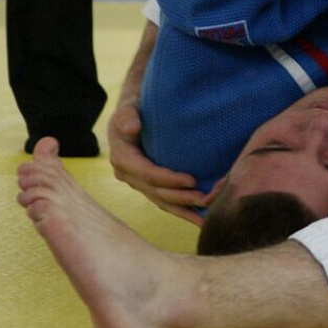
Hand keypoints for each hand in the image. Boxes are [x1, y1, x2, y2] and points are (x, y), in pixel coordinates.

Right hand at [107, 99, 212, 225]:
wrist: (130, 116)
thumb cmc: (133, 110)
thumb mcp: (127, 108)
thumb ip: (127, 116)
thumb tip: (132, 127)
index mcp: (122, 158)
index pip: (148, 174)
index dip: (169, 179)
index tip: (192, 179)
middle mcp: (128, 175)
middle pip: (156, 192)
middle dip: (181, 198)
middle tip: (205, 199)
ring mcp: (138, 183)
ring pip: (161, 201)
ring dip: (183, 210)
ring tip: (205, 216)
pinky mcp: (148, 186)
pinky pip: (165, 201)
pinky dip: (182, 210)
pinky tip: (200, 219)